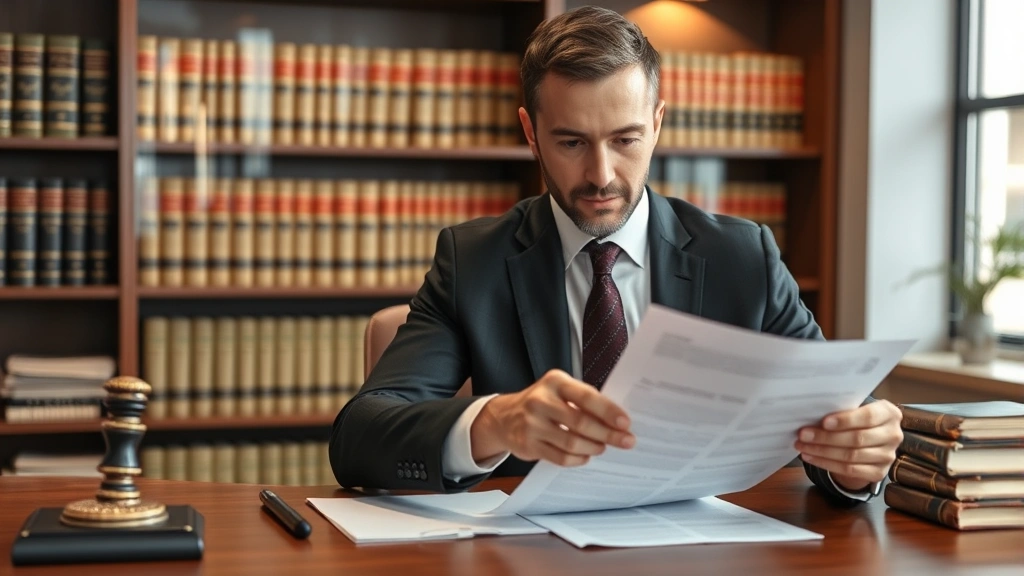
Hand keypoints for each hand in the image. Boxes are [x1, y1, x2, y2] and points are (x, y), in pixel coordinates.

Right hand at [470, 369, 635, 466]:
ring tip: (602, 447)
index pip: (586, 397)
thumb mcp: (560, 390)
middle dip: (608, 434)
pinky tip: (585, 456)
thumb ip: (584, 401)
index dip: (608, 411)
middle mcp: (541, 401)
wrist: (504, 417)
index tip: (625, 423)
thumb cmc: (542, 402)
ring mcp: (532, 424)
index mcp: (555, 382)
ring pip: (572, 443)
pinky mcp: (528, 444)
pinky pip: (560, 457)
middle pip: (581, 423)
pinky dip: (578, 459)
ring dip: (593, 447)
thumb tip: (617, 420)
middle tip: (626, 441)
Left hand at [795, 400, 902, 492]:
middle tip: (804, 435)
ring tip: (802, 446)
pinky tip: (811, 457)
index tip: (824, 422)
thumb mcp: (856, 409)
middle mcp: (893, 435)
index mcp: (889, 414)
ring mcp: (887, 456)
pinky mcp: (878, 473)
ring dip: (822, 451)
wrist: (870, 440)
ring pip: (851, 456)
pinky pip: (849, 470)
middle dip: (826, 437)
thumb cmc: (858, 419)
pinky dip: (826, 464)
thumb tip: (813, 414)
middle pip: (857, 439)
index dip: (845, 420)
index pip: (868, 417)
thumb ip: (843, 410)